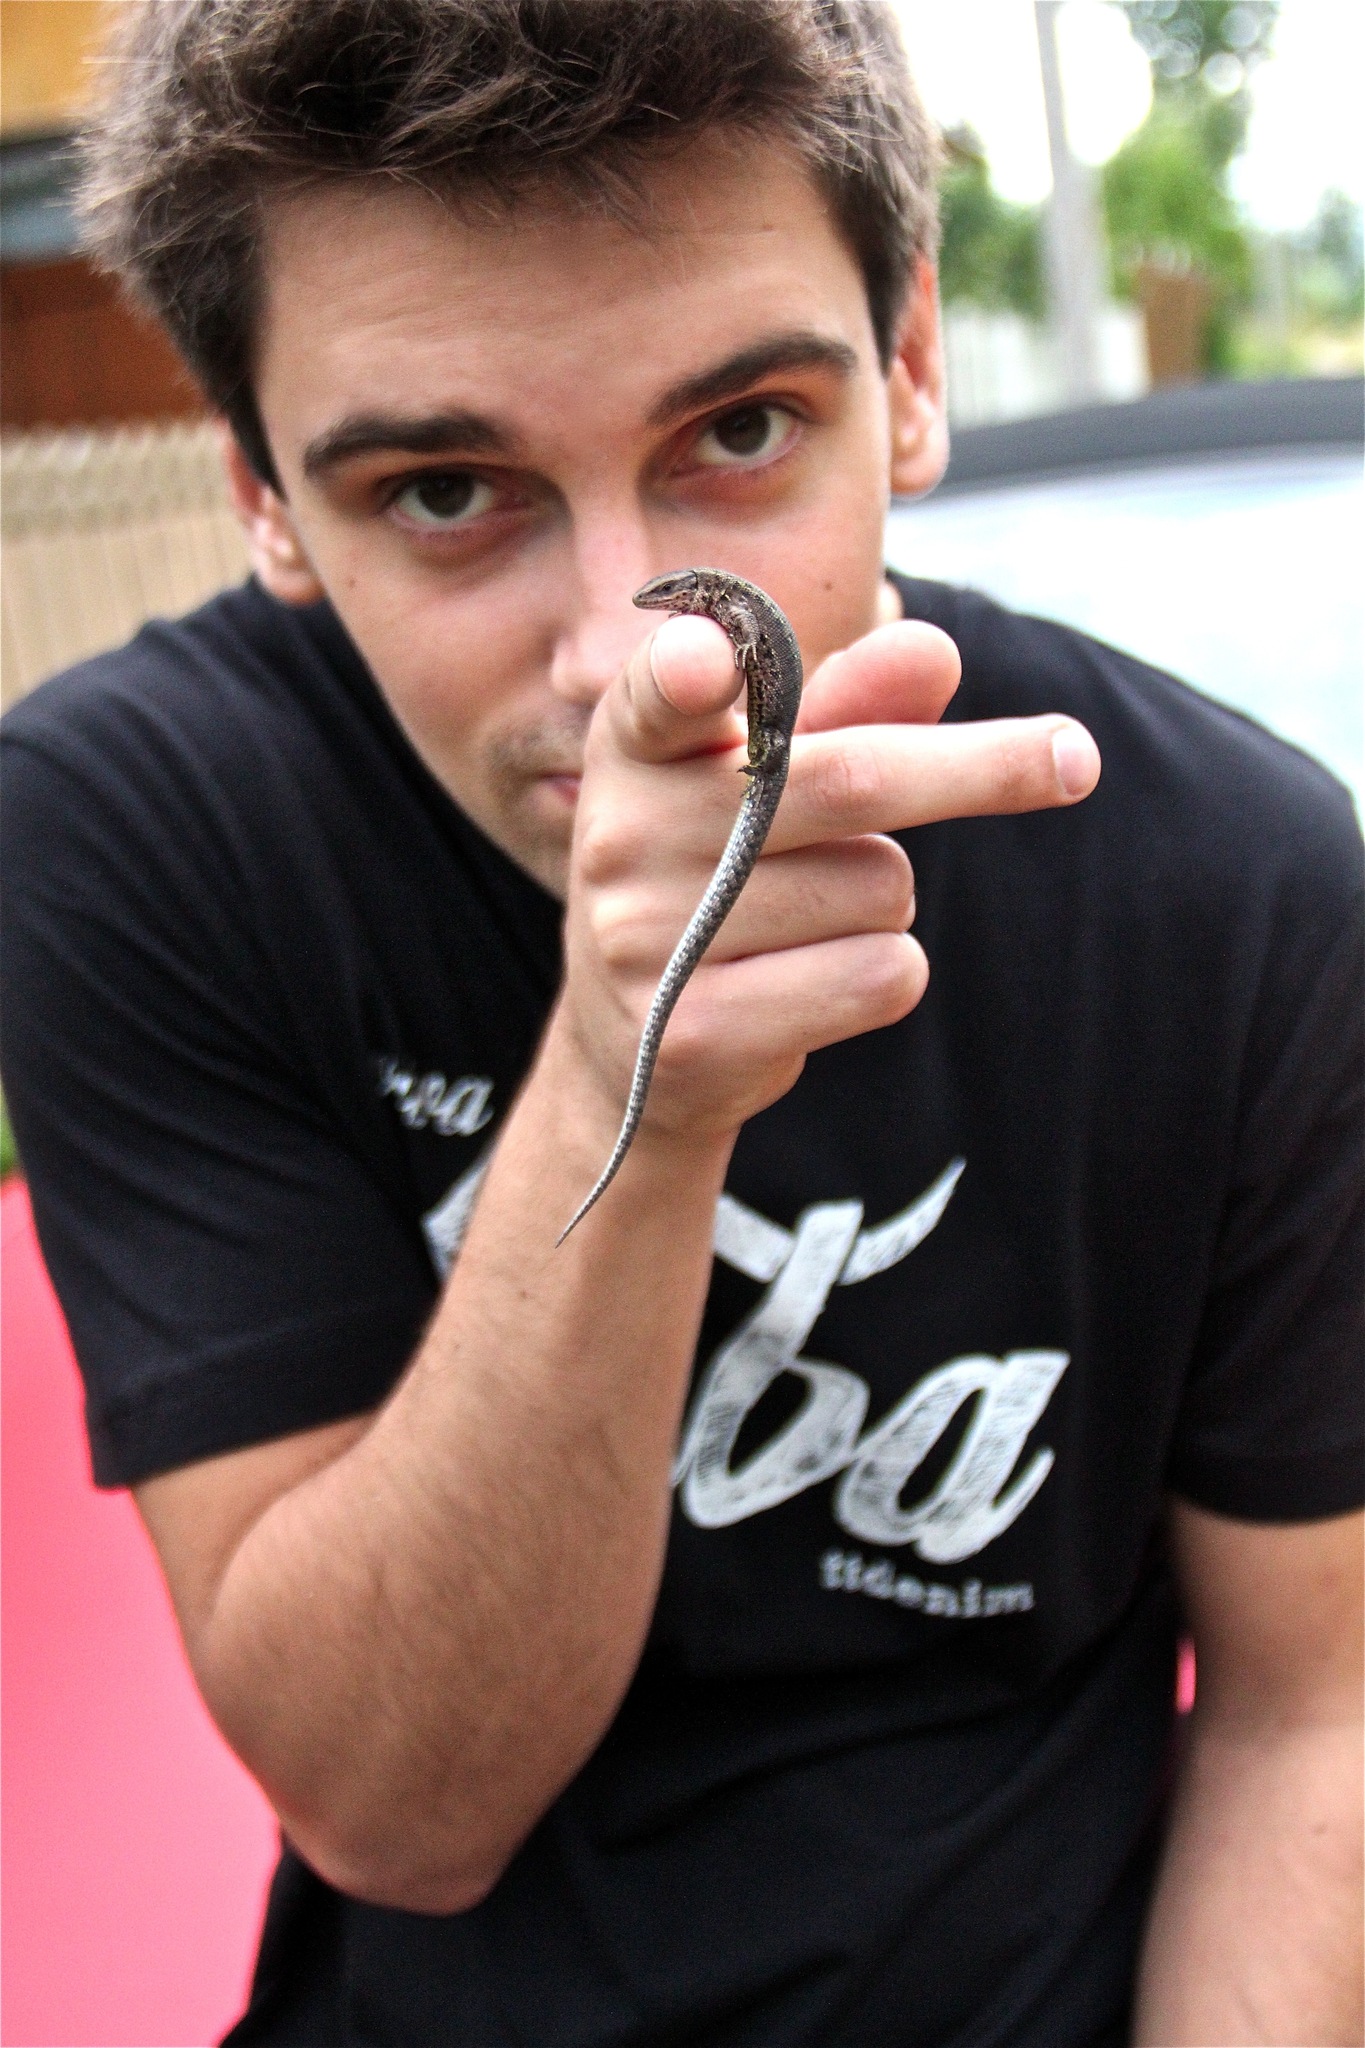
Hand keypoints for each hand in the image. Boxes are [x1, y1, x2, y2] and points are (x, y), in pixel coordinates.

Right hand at [559, 611, 1099, 1150]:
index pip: (657, 697)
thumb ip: (849, 710)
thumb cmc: (716, 872)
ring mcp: (648, 941)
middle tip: (1076, 756)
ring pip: (879, 886)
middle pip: (847, 782)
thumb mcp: (764, 781)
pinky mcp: (696, 1033)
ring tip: (810, 921)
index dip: (687, 675)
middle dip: (977, 768)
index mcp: (634, 747)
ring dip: (888, 898)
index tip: (713, 660)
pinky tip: (813, 982)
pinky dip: (886, 971)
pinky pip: (878, 974)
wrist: (632, 1044)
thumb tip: (934, 651)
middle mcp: (621, 837)